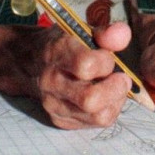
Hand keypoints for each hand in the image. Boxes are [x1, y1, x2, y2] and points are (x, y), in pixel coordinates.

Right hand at [0, 21, 132, 129]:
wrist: (31, 63)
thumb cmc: (63, 45)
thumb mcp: (81, 30)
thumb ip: (105, 32)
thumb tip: (123, 35)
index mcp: (57, 53)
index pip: (87, 66)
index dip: (106, 62)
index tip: (109, 57)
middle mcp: (52, 82)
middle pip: (90, 99)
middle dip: (115, 89)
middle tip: (121, 78)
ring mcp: (54, 105)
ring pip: (97, 116)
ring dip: (115, 101)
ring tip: (114, 88)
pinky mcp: (60, 120)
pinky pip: (94, 124)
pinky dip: (107, 110)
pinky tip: (105, 98)